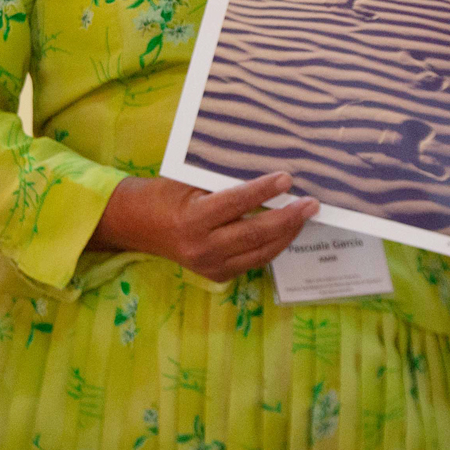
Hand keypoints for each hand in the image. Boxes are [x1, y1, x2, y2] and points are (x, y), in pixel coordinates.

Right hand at [92, 173, 318, 282]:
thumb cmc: (166, 194)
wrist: (138, 225)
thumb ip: (223, 182)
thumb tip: (266, 173)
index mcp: (193, 219)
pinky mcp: (216, 276)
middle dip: (287, 218)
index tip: (288, 178)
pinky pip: (253, 261)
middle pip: (255, 234)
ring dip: (287, 234)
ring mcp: (210, 266)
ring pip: (260, 252)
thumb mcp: (190, 182)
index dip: (264, 191)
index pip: (237, 203)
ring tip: (305, 216)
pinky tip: (287, 231)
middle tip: (311, 204)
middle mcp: (202, 247)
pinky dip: (272, 246)